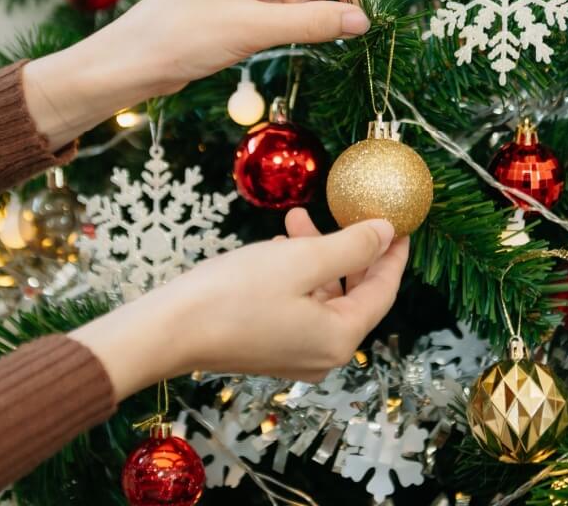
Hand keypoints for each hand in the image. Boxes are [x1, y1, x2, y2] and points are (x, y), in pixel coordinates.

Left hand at [25, 0, 366, 148]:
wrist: (132, 62)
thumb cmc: (181, 37)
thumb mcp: (252, 30)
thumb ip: (312, 23)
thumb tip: (362, 22)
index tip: (360, 15)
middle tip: (303, 23)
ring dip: (301, 8)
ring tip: (270, 32)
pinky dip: (288, 18)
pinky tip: (268, 36)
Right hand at [70, 210, 408, 398]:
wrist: (168, 330)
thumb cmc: (233, 294)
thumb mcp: (301, 259)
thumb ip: (350, 246)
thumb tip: (385, 232)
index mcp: (340, 338)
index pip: (383, 291)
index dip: (393, 253)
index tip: (399, 223)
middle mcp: (324, 355)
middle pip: (354, 295)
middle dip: (350, 250)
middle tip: (346, 212)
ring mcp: (296, 356)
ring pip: (324, 298)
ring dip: (317, 256)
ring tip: (294, 220)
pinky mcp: (270, 350)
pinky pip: (300, 307)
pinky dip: (297, 276)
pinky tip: (276, 248)